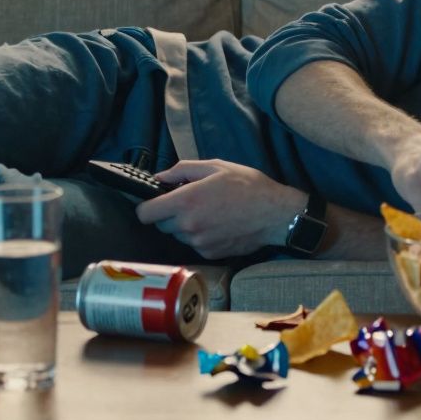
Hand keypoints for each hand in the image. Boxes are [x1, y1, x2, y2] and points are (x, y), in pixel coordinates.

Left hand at [135, 159, 305, 258]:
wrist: (275, 214)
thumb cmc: (248, 186)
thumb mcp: (215, 166)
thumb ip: (182, 170)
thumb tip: (160, 177)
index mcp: (186, 202)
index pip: (145, 213)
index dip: (147, 206)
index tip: (155, 202)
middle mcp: (188, 225)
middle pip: (160, 225)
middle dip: (169, 214)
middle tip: (189, 203)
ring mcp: (199, 242)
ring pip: (178, 235)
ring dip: (185, 225)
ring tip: (208, 212)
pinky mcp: (209, 253)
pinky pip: (194, 244)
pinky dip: (200, 235)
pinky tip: (218, 224)